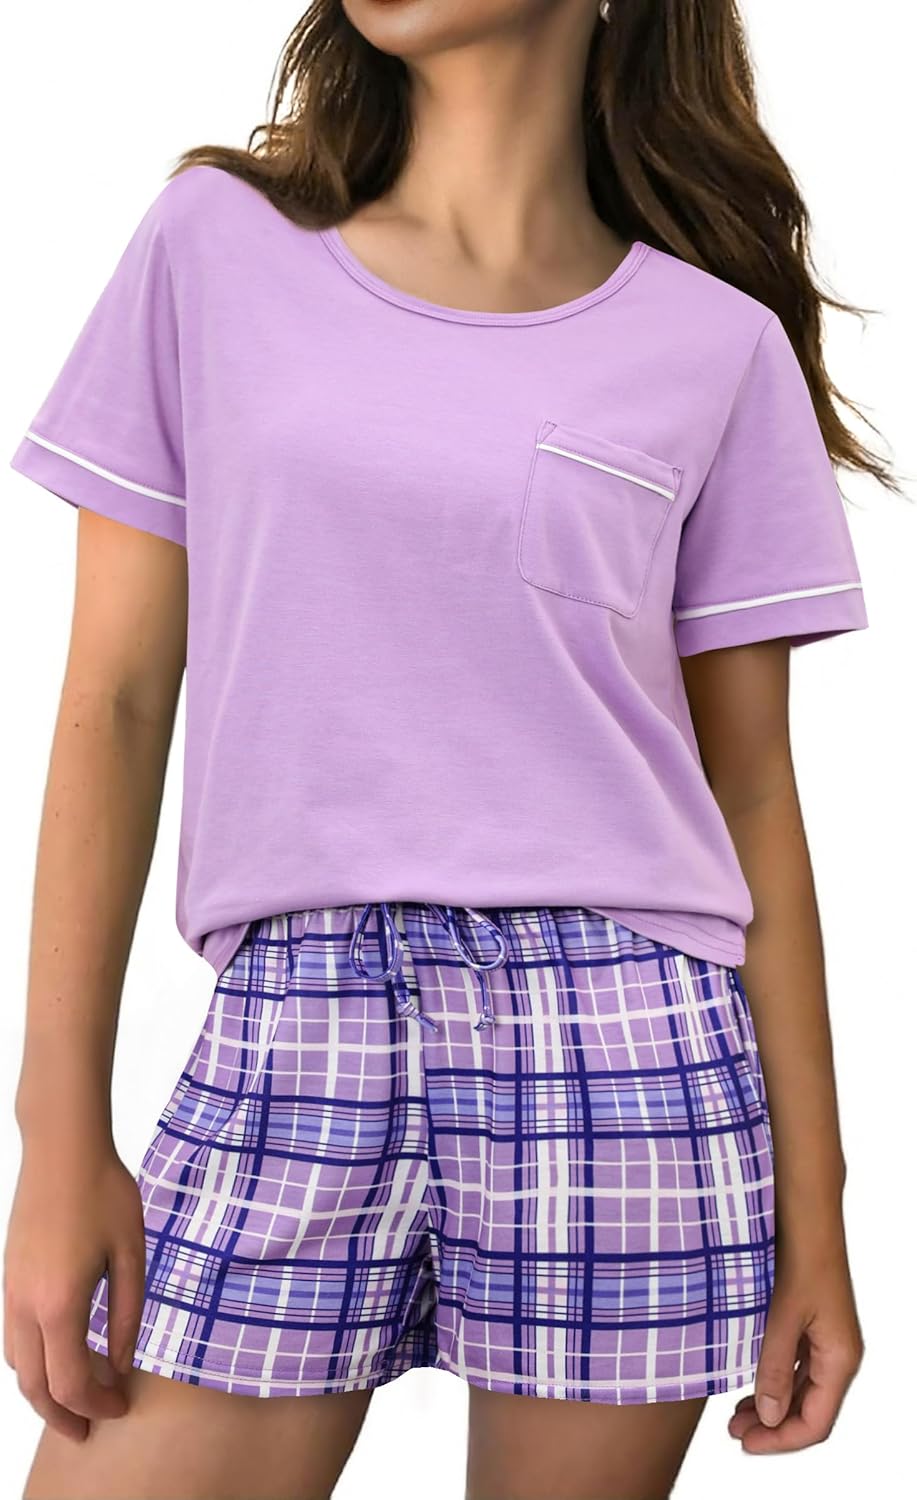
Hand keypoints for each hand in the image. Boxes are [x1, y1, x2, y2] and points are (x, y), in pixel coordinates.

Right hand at [3, 1144, 146, 1441]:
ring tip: (75, 1400)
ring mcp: (10, 1290)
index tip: (122, 1406)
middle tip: (90, 1429)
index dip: (97, 1404)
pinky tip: (59, 1354)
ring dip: (42, 1391)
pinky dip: (33, 1360)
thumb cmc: (104, 1192)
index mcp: (59, 1303)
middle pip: (34, 1384)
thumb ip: (127, 1314)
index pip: (70, 1381)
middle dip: (62, 1414)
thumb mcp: (132, 1253)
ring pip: (16, 1363)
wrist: (62, 1147)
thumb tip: (121, 1363)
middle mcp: (25, 1304)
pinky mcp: (8, 1275)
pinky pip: (13, 1335)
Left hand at [728, 1227, 863, 1453]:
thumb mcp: (780, 1314)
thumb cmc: (798, 1254)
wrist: (804, 1208)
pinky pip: (796, 1363)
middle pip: (810, 1408)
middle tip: (733, 1430)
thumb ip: (774, 1366)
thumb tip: (770, 1416)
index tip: (746, 1443)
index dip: (781, 1440)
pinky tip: (749, 1378)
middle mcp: (837, 1351)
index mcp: (840, 1356)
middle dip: (773, 1425)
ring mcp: (825, 1335)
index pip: (816, 1421)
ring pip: (802, 1387)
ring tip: (735, 1413)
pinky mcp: (811, 1319)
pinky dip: (773, 1378)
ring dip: (771, 1403)